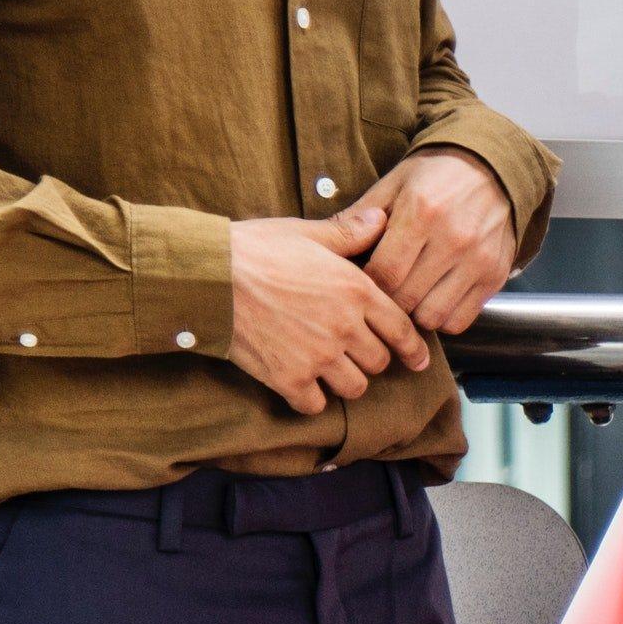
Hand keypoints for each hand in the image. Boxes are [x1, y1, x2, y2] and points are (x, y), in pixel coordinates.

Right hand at [227, 206, 428, 413]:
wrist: (205, 275)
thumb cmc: (254, 249)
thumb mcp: (306, 233)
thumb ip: (348, 234)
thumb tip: (382, 218)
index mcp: (356, 291)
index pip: (402, 330)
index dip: (413, 349)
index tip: (417, 360)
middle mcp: (344, 327)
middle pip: (378, 362)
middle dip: (368, 359)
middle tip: (350, 351)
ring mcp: (318, 357)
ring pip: (354, 388)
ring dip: (344, 381)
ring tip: (327, 368)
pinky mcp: (288, 378)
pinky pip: (315, 405)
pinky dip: (310, 399)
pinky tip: (300, 384)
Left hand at [348, 147, 519, 335]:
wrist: (493, 170)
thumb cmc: (436, 176)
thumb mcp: (394, 183)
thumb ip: (360, 215)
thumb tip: (325, 244)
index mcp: (421, 212)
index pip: (383, 273)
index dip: (367, 284)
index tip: (364, 280)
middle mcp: (453, 239)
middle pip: (406, 298)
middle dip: (387, 300)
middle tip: (383, 291)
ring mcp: (478, 261)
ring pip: (432, 316)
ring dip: (414, 313)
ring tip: (409, 296)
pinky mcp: (495, 277)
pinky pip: (459, 321)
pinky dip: (442, 318)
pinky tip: (434, 299)